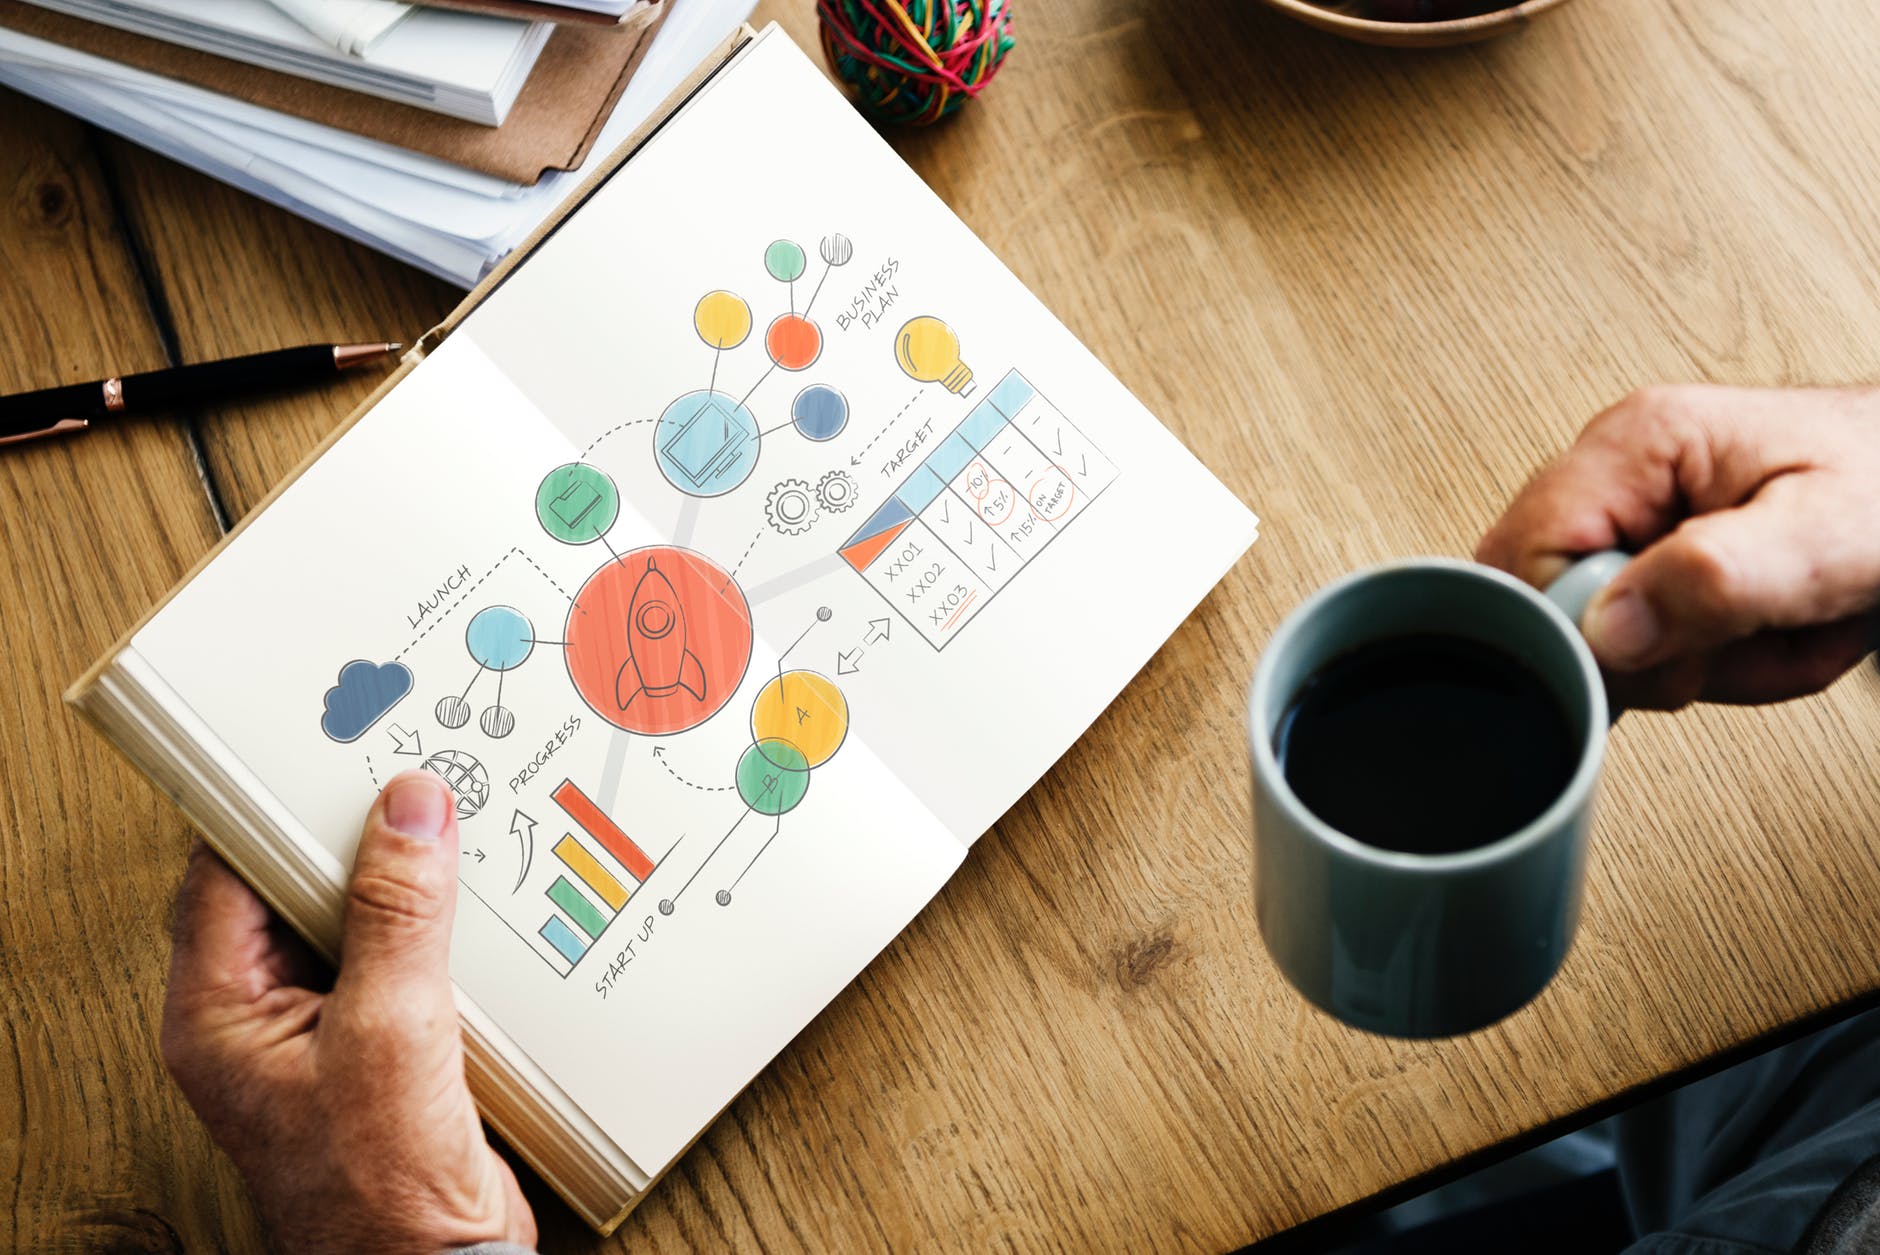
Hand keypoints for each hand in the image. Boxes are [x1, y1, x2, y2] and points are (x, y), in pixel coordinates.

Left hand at [161, 772, 536, 1254]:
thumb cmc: (378, 1191)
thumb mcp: (389, 1031)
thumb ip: (397, 916)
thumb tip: (408, 813)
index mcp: (220, 1015)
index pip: (225, 874)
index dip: (274, 809)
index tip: (329, 754)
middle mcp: (260, 1020)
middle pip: (294, 889)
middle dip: (354, 838)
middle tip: (405, 784)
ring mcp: (323, 1034)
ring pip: (355, 922)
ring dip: (405, 885)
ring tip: (450, 835)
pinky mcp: (382, 1050)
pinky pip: (402, 961)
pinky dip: (439, 930)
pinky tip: (479, 909)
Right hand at [1476, 384, 1879, 708]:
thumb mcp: (1829, 537)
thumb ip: (1715, 580)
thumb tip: (1605, 628)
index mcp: (1639, 442)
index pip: (1528, 559)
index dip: (1586, 631)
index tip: (1671, 652)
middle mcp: (1622, 472)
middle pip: (1553, 604)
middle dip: (1654, 657)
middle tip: (1742, 638)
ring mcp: (1638, 514)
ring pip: (1602, 637)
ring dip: (1701, 665)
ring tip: (1778, 629)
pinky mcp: (1662, 555)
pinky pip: (1643, 642)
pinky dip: (1709, 663)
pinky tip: (1761, 632)